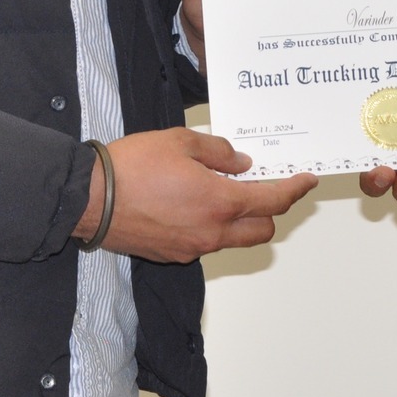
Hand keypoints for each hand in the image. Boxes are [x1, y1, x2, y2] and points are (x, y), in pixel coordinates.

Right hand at [73, 127, 315, 262]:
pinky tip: (191, 204)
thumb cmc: (132, 167)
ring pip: (233, 239)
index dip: (294, 190)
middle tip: (263, 186)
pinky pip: (204, 243)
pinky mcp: (172, 254)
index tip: (306, 181)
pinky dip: (210, 226)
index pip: (273, 201)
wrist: (90, 199)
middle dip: (270, 210)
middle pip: (261, 230)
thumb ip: (218, 152)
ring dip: (239, 220)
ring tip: (221, 191)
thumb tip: (240, 163)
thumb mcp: (180, 141)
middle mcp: (211, 232)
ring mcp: (192, 248)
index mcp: (220, 202)